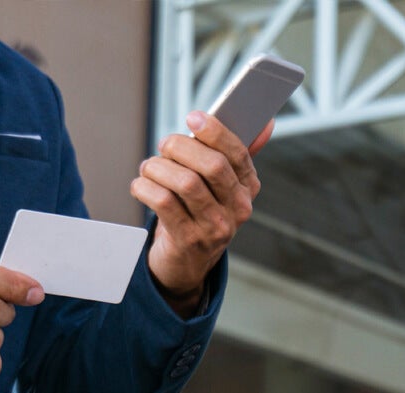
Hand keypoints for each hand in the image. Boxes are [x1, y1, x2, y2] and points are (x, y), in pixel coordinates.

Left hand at [130, 111, 272, 315]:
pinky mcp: (188, 240)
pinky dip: (145, 188)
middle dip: (181, 148)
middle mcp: (237, 209)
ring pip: (185, 182)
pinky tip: (140, 185)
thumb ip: (233, 154)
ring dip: (159, 168)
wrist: (184, 264)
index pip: (238, 153)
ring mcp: (215, 227)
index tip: (193, 117)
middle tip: (164, 145)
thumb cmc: (197, 214)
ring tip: (148, 168)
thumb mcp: (219, 187)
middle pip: (212, 165)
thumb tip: (265, 121)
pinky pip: (164, 203)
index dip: (215, 132)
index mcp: (247, 189)